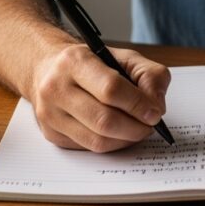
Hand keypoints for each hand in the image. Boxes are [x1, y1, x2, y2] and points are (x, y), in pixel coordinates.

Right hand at [29, 44, 170, 151]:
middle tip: (150, 126)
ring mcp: (50, 113)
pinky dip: (111, 144)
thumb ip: (149, 75)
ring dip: (125, 140)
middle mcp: (56, 87)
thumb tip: (156, 106)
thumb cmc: (91, 63)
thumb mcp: (123, 57)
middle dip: (135, 128)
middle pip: (104, 120)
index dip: (138, 104)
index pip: (111, 89)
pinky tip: (118, 133)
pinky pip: (89, 148)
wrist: (48, 67)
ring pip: (97, 140)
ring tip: (137, 130)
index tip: (155, 113)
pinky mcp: (51, 133)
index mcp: (74, 61)